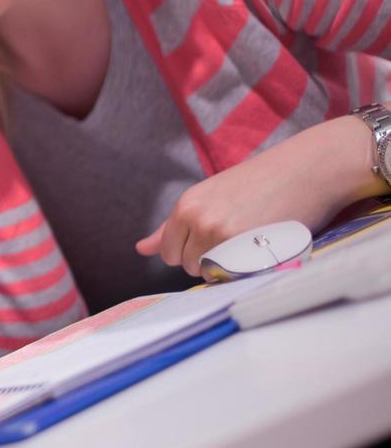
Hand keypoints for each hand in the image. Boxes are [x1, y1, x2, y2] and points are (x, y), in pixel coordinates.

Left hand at [135, 116, 384, 275]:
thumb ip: (174, 227)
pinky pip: (233, 278)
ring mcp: (220, 234)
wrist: (308, 168)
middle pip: (188, 266)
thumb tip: (141, 249)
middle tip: (239, 236)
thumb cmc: (261, 183)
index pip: (168, 253)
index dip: (191, 252)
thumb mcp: (210, 197)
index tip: (215, 238)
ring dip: (228, 267)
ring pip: (210, 274)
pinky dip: (246, 271)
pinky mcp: (247, 247)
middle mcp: (197, 219)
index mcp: (185, 206)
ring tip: (251, 241)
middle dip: (209, 260)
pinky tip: (262, 248)